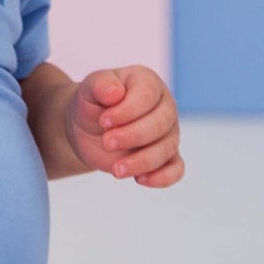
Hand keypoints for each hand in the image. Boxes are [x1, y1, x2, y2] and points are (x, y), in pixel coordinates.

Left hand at [63, 66, 183, 187]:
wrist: (88, 128)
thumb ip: (100, 85)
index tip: (103, 121)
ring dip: (142, 161)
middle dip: (133, 136)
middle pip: (161, 123)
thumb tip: (115, 92)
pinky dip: (162, 177)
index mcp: (148, 83)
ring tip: (116, 169)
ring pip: (167, 148)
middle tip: (106, 142)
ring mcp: (168, 133)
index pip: (147, 95)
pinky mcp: (165, 157)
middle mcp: (164, 106)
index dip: (127, 111)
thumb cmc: (93, 103)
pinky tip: (140, 180)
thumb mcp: (89, 89)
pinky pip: (175, 169)